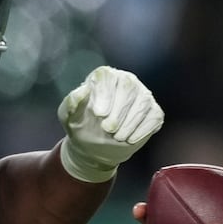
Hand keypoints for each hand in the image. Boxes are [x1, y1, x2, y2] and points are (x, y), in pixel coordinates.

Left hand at [57, 66, 164, 182]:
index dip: (105, 94)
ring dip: (130, 122)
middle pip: (128, 87)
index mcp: (104, 77)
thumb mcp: (68, 117)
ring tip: (118, 137)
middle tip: (107, 129)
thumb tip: (82, 91)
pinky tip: (130, 139)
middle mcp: (126, 81)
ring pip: (143, 101)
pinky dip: (143, 129)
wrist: (95, 146)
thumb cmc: (81, 126)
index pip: (108, 76)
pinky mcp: (153, 111)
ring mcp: (142, 95)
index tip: (98, 114)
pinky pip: (154, 116)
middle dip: (119, 110)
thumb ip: (71, 103)